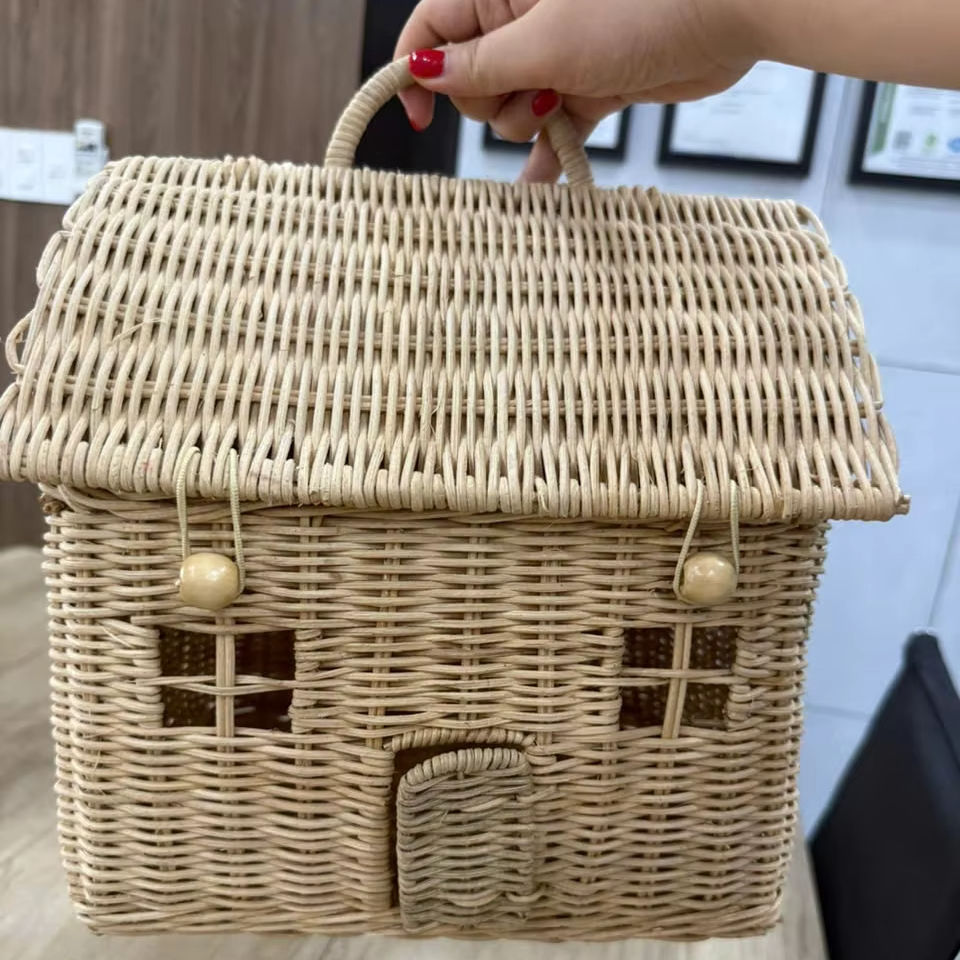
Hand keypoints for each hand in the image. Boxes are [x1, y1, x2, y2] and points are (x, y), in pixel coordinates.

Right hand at [393, 0, 757, 181]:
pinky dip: (547, 155)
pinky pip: (553, 131)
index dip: (416, 73)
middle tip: (528, 90)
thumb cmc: (641, 7)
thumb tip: (424, 74)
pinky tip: (536, 186)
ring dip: (528, 123)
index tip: (416, 116)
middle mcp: (523, 22)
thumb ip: (481, 65)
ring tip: (561, 103)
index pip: (432, 30)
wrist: (727, 14)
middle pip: (470, 82)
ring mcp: (557, 56)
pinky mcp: (590, 86)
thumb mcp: (544, 41)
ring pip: (511, 112)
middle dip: (490, 100)